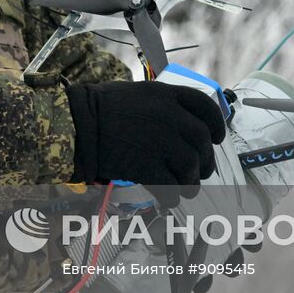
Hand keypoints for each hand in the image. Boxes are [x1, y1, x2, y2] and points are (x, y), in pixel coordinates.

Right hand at [66, 80, 226, 184]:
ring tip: (185, 188)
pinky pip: (172, 187)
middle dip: (205, 160)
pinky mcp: (148, 166)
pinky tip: (169, 199)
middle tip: (199, 171)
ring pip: (191, 167)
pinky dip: (174, 197)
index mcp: (166, 95)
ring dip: (191, 182)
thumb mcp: (137, 94)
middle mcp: (169, 117)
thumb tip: (180, 127)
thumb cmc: (99, 109)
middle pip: (202, 141)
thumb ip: (162, 106)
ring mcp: (160, 143)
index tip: (216, 137)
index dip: (216, 125)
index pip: (205, 108)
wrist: (77, 124)